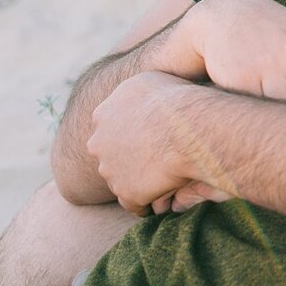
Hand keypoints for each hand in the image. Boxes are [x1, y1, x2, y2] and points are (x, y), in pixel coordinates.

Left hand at [88, 70, 208, 214]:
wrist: (187, 128)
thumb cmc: (176, 101)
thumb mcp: (148, 81)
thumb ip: (136, 90)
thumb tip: (139, 97)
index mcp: (102, 114)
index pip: (110, 130)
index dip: (130, 136)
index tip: (149, 141)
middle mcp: (98, 142)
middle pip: (111, 156)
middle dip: (128, 161)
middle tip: (154, 164)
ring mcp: (110, 169)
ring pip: (121, 181)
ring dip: (137, 184)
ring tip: (162, 184)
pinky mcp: (126, 192)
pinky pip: (133, 205)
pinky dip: (145, 205)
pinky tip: (159, 202)